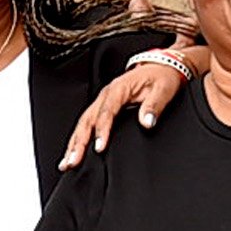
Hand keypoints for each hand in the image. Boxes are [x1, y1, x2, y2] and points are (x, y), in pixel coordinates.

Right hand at [61, 48, 200, 168]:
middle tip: (73, 161)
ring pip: (82, 124)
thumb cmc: (161, 77)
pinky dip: (77, 139)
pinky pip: (86, 124)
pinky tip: (72, 152)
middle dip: (78, 142)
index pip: (106, 112)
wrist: (160, 67)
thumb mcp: (163, 89)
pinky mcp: (102, 108)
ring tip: (67, 163)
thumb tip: (147, 122)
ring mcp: (101, 102)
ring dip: (74, 143)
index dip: (102, 131)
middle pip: (87, 120)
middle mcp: (106, 95)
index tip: (99, 147)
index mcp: (119, 89)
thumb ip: (154, 106)